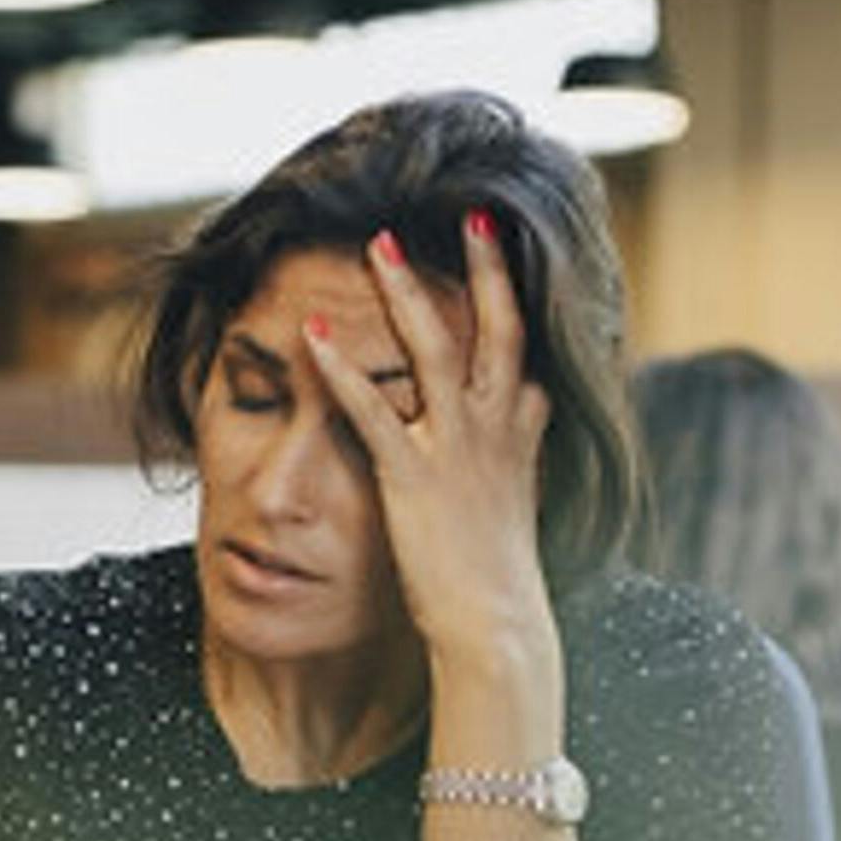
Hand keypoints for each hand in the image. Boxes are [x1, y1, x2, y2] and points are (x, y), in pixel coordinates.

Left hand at [303, 213, 557, 675]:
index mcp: (523, 437)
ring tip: (380, 243)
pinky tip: (313, 333)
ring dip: (407, 291)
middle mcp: (498, 430)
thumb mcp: (516, 508)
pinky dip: (341, 368)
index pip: (527, 355)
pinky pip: (372, 410)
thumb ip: (513, 463)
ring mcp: (458, 448)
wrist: (498, 626)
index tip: (506, 252)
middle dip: (487, 268)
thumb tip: (519, 439)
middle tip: (473, 214)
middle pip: (499, 329)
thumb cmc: (498, 579)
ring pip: (436, 348)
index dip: (518, 300)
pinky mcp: (413, 476)